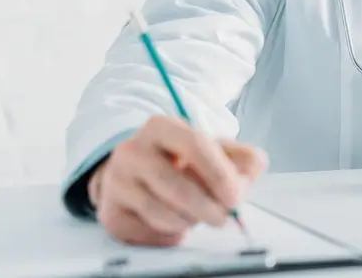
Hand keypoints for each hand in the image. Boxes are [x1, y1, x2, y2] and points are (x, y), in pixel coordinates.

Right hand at [88, 116, 267, 246]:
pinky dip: (171, 234)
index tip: (236, 196)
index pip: (194, 145)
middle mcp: (132, 151)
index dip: (219, 174)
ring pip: (165, 214)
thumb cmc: (181, 160)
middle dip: (209, 209)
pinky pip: (150, 234)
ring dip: (190, 221)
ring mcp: (117, 182)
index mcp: (161, 127)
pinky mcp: (110, 212)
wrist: (136, 172)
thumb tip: (251, 174)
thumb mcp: (215, 150)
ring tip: (194, 212)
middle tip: (223, 217)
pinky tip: (173, 221)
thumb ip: (243, 158)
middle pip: (178, 187)